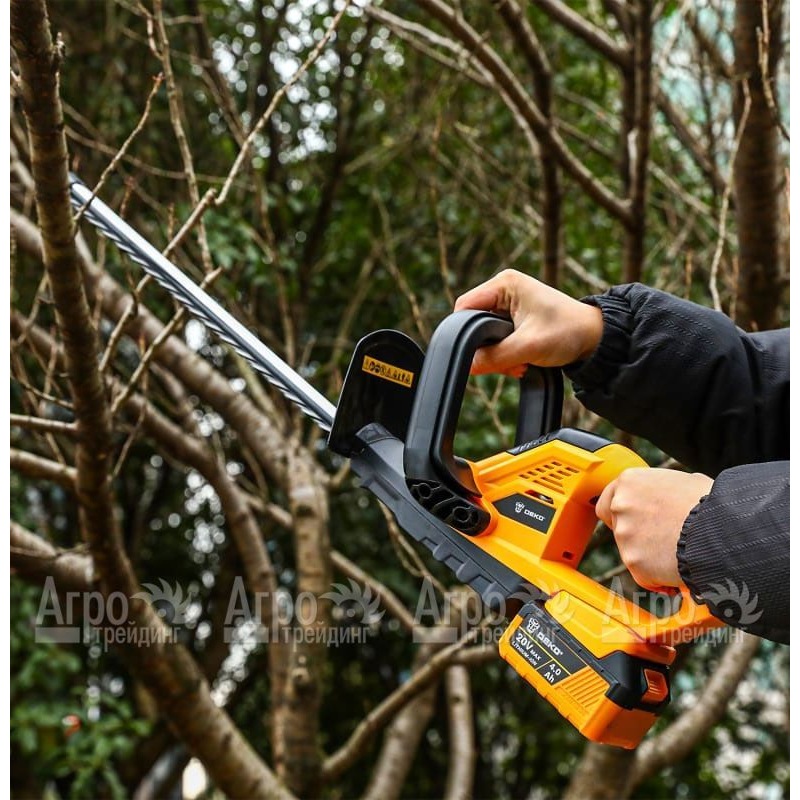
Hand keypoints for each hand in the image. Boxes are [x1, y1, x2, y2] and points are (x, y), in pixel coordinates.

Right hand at [454, 269, 602, 372]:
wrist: (596, 339)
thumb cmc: (568, 332)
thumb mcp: (527, 347)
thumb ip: (494, 357)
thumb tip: (467, 365)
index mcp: (504, 283)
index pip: (465, 307)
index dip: (465, 333)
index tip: (480, 355)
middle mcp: (504, 290)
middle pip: (474, 324)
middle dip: (488, 349)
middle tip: (509, 362)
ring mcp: (510, 305)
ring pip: (485, 336)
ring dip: (499, 355)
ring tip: (520, 363)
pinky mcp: (515, 319)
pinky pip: (497, 340)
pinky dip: (506, 354)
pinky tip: (522, 361)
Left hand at [596, 468, 713, 589]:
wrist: (723, 531)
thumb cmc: (710, 504)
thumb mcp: (684, 482)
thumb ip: (662, 490)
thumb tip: (667, 497)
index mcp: (629, 481)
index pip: (607, 500)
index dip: (620, 513)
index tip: (633, 521)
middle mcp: (620, 505)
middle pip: (616, 526)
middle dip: (634, 535)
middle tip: (660, 540)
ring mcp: (624, 535)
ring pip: (631, 551)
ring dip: (649, 556)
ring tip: (680, 552)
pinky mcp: (634, 562)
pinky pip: (644, 575)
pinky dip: (659, 578)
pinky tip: (679, 570)